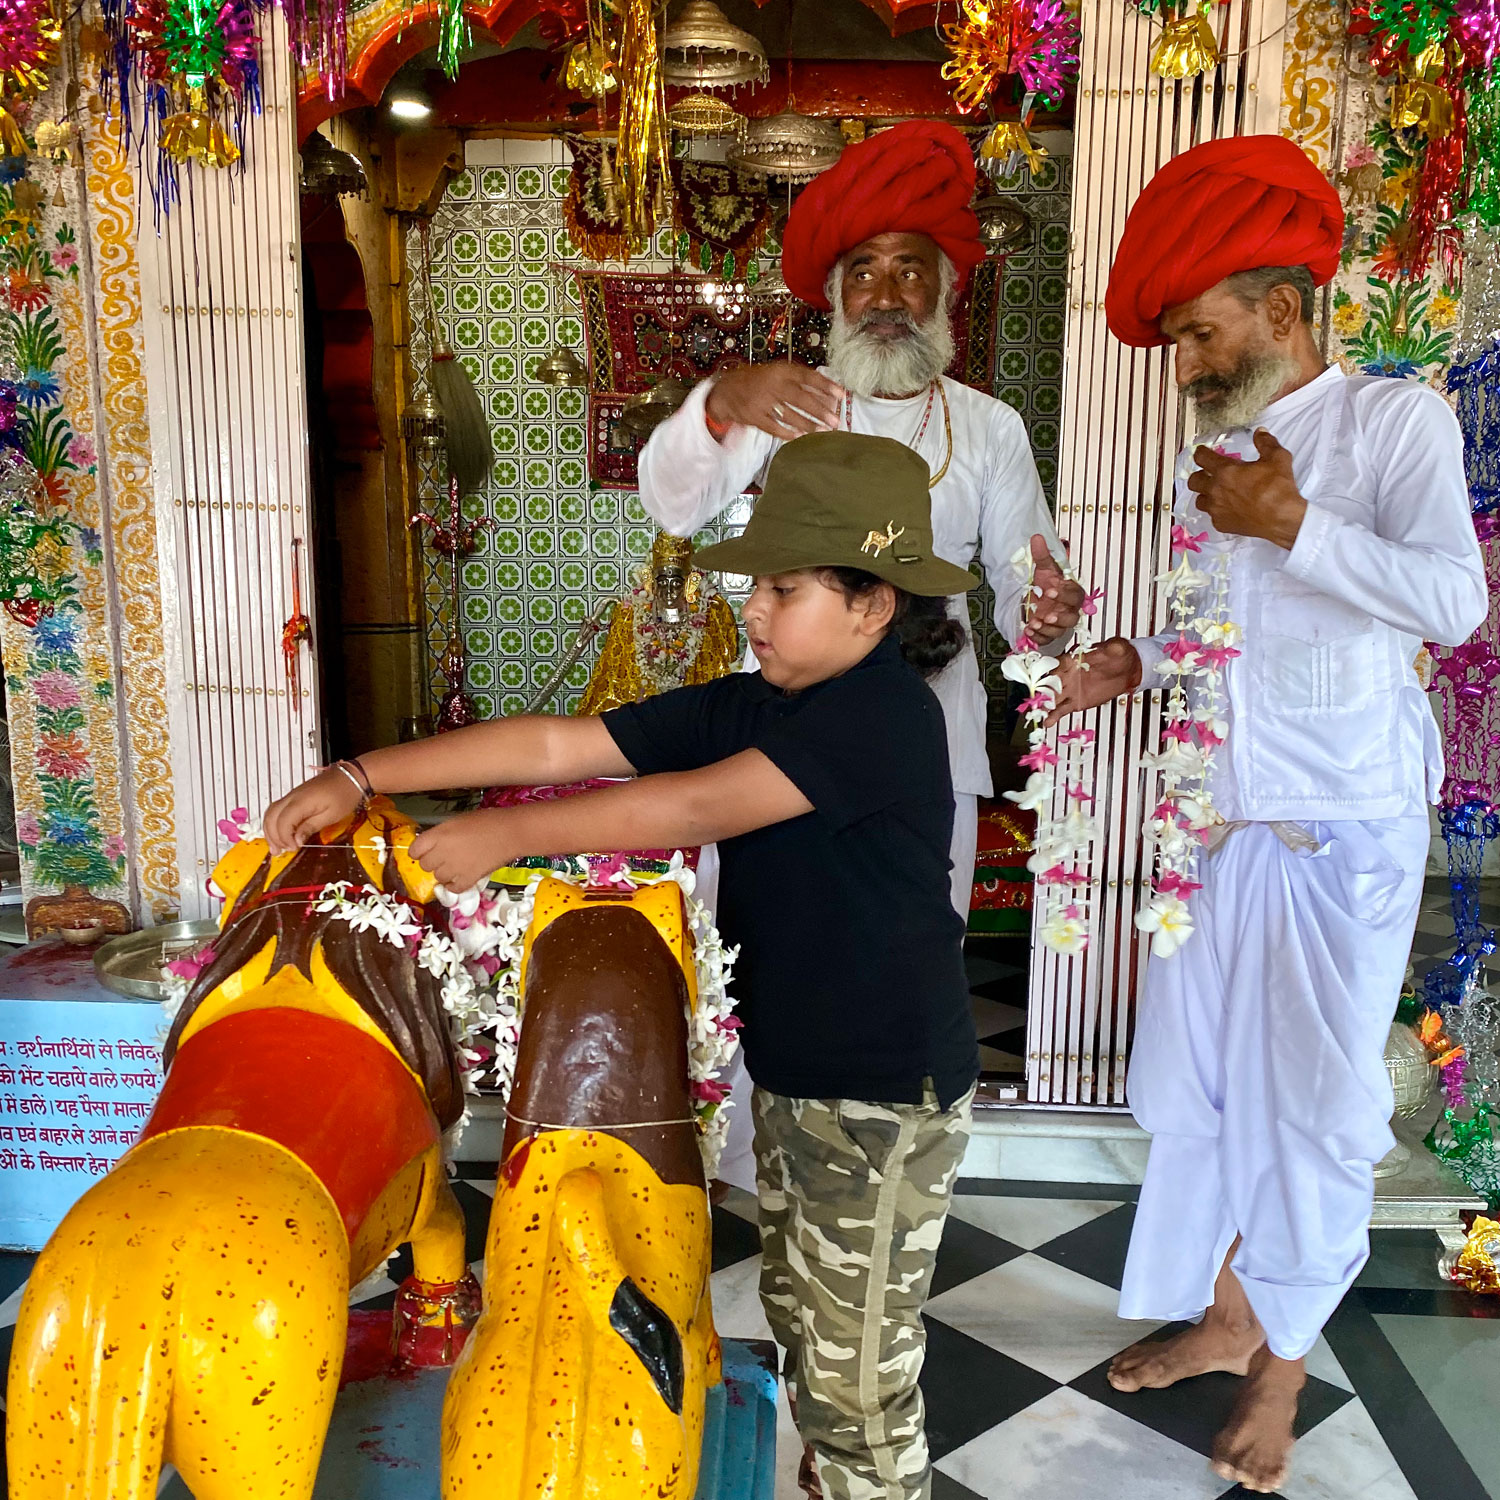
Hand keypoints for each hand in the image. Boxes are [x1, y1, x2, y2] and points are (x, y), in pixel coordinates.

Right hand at [264, 767, 363, 854]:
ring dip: (270, 831)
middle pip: (271, 818)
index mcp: (300, 802)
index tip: (293, 848)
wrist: (350, 776)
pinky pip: (276, 810)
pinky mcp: (294, 796)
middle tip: (280, 852)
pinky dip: (274, 823)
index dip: (284, 838)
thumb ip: (311, 827)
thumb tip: (296, 840)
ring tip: (276, 847)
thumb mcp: (331, 815)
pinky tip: (280, 834)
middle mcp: (291, 797)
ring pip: (270, 813)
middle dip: (273, 837)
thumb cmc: (344, 795)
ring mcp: (291, 796)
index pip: (283, 823)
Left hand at [408, 809, 513, 891]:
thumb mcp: (457, 821)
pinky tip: (459, 878)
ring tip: (456, 866)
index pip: (414, 850)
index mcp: (438, 834)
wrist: (510, 832)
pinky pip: (453, 889)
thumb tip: (432, 845)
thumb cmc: (487, 821)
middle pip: (425, 865)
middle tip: (444, 857)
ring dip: (444, 873)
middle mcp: (443, 852)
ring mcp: (455, 868)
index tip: (425, 851)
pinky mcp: (469, 879)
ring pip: (438, 878)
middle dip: (432, 862)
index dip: (419, 851)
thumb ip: (441, 834)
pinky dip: (454, 885)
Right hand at [706, 363, 843, 439]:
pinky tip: (799, 437)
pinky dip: (786, 433)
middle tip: (835, 421)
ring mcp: (762, 401)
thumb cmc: (758, 381)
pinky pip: (773, 427)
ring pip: (789, 414)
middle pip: (800, 398)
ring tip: (822, 431)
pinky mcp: (754, 416)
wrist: (726, 390)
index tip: (841, 394)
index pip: (807, 376)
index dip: (825, 385)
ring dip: (807, 424)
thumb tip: (826, 394)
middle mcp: (772, 384)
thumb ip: (798, 380)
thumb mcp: (777, 373)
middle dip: (819, 410)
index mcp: (780, 370)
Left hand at [1026, 533, 1085, 645]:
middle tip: (1047, 615)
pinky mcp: (1048, 633)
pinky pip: (1047, 639)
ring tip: (1034, 623)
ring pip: (1060, 631)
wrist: (1034, 598)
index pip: (1075, 595)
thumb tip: (1037, 538)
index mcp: (1070, 593)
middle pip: (1072, 617)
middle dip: (1060, 617)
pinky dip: (1038, 637)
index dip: (1065, 594)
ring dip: (1048, 629)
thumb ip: (1042, 555)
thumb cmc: (1044, 583)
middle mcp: (1067, 609)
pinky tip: (1028, 631)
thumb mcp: (1042, 569)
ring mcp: (1058, 624)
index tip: (1051, 590)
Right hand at [1043, 637, 1142, 725]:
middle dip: (1042, 689)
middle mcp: (1068, 675)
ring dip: (1044, 704)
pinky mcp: (1075, 702)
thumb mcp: (1117, 648)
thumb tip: (1110, 648)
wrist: (1126, 671)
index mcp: (1074, 659)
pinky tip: (1048, 721)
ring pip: (1053, 697)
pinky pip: (1062, 709)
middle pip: (1050, 682)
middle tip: (1036, 697)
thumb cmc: (1119, 656)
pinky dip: (1054, 716)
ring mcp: (1070, 689)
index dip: (1049, 669)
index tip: (1042, 675)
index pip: (1057, 663)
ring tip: (1038, 712)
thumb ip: (1112, 649)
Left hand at [1187, 429, 1306, 549]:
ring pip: (1199, 500)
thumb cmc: (1277, 488)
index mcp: (1225, 471)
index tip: (1202, 452)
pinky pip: (1212, 516)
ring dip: (1206, 495)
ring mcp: (1216, 509)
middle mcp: (1215, 490)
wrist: (1281, 519)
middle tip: (1209, 474)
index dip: (1201, 453)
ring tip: (1218, 493)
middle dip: (1199, 475)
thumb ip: (1266, 443)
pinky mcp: (1221, 524)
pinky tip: (1229, 509)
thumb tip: (1260, 432)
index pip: (1202, 457)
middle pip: (1193, 481)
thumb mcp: (1277, 458)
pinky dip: (1218, 511)